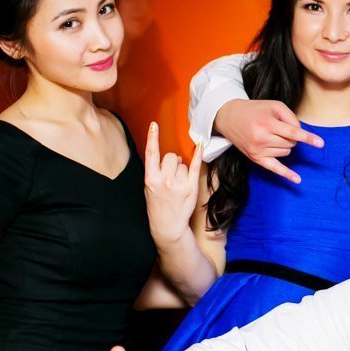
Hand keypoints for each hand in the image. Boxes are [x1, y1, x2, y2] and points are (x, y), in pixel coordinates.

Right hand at [145, 122, 201, 243]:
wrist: (167, 226)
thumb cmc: (158, 205)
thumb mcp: (149, 188)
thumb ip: (157, 171)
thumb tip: (174, 157)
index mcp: (150, 179)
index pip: (151, 153)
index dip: (152, 137)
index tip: (154, 124)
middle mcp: (164, 180)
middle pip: (171, 156)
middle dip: (172, 162)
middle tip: (171, 176)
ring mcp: (178, 183)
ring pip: (182, 162)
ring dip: (181, 169)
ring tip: (178, 184)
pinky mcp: (191, 187)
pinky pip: (195, 166)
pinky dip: (198, 155)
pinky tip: (200, 146)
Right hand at [216, 99, 323, 183]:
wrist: (229, 117)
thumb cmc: (255, 110)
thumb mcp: (273, 105)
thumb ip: (290, 117)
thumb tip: (300, 133)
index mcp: (267, 123)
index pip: (292, 132)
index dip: (308, 138)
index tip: (321, 144)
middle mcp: (262, 138)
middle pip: (291, 143)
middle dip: (291, 136)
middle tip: (278, 127)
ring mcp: (258, 150)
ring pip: (286, 152)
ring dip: (285, 144)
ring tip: (271, 134)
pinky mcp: (256, 158)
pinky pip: (275, 168)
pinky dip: (286, 174)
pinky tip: (297, 180)